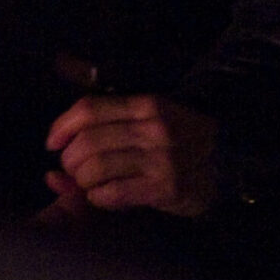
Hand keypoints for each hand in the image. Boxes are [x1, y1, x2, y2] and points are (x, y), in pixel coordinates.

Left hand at [45, 93, 217, 214]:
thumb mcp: (149, 112)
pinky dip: (98, 198)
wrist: (228, 160)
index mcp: (145, 104)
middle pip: (87, 142)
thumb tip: (59, 81)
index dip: (62, 127)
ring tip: (88, 184)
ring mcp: (159, 159)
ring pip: (95, 170)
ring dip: (82, 182)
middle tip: (73, 170)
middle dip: (70, 160)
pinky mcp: (164, 188)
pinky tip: (103, 196)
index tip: (51, 143)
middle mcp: (152, 127)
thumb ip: (106, 110)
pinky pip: (113, 194)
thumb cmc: (180, 135)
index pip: (89, 109)